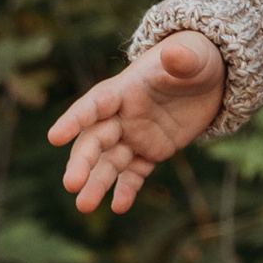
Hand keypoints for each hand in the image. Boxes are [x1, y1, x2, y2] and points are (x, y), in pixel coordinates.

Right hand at [47, 31, 226, 218]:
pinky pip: (135, 174)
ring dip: (96, 184)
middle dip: (83, 162)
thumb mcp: (194, 55)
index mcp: (125, 88)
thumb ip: (182, 58)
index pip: (95, 104)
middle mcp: (123, 115)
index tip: (54, 138)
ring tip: (83, 206)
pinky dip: (127, 190)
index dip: (75, 120)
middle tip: (70, 185)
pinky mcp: (151, 152)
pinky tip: (119, 208)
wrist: (208, 78)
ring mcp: (135, 135)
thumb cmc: (196, 58)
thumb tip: (174, 54)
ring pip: (109, 162)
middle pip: (96, 140)